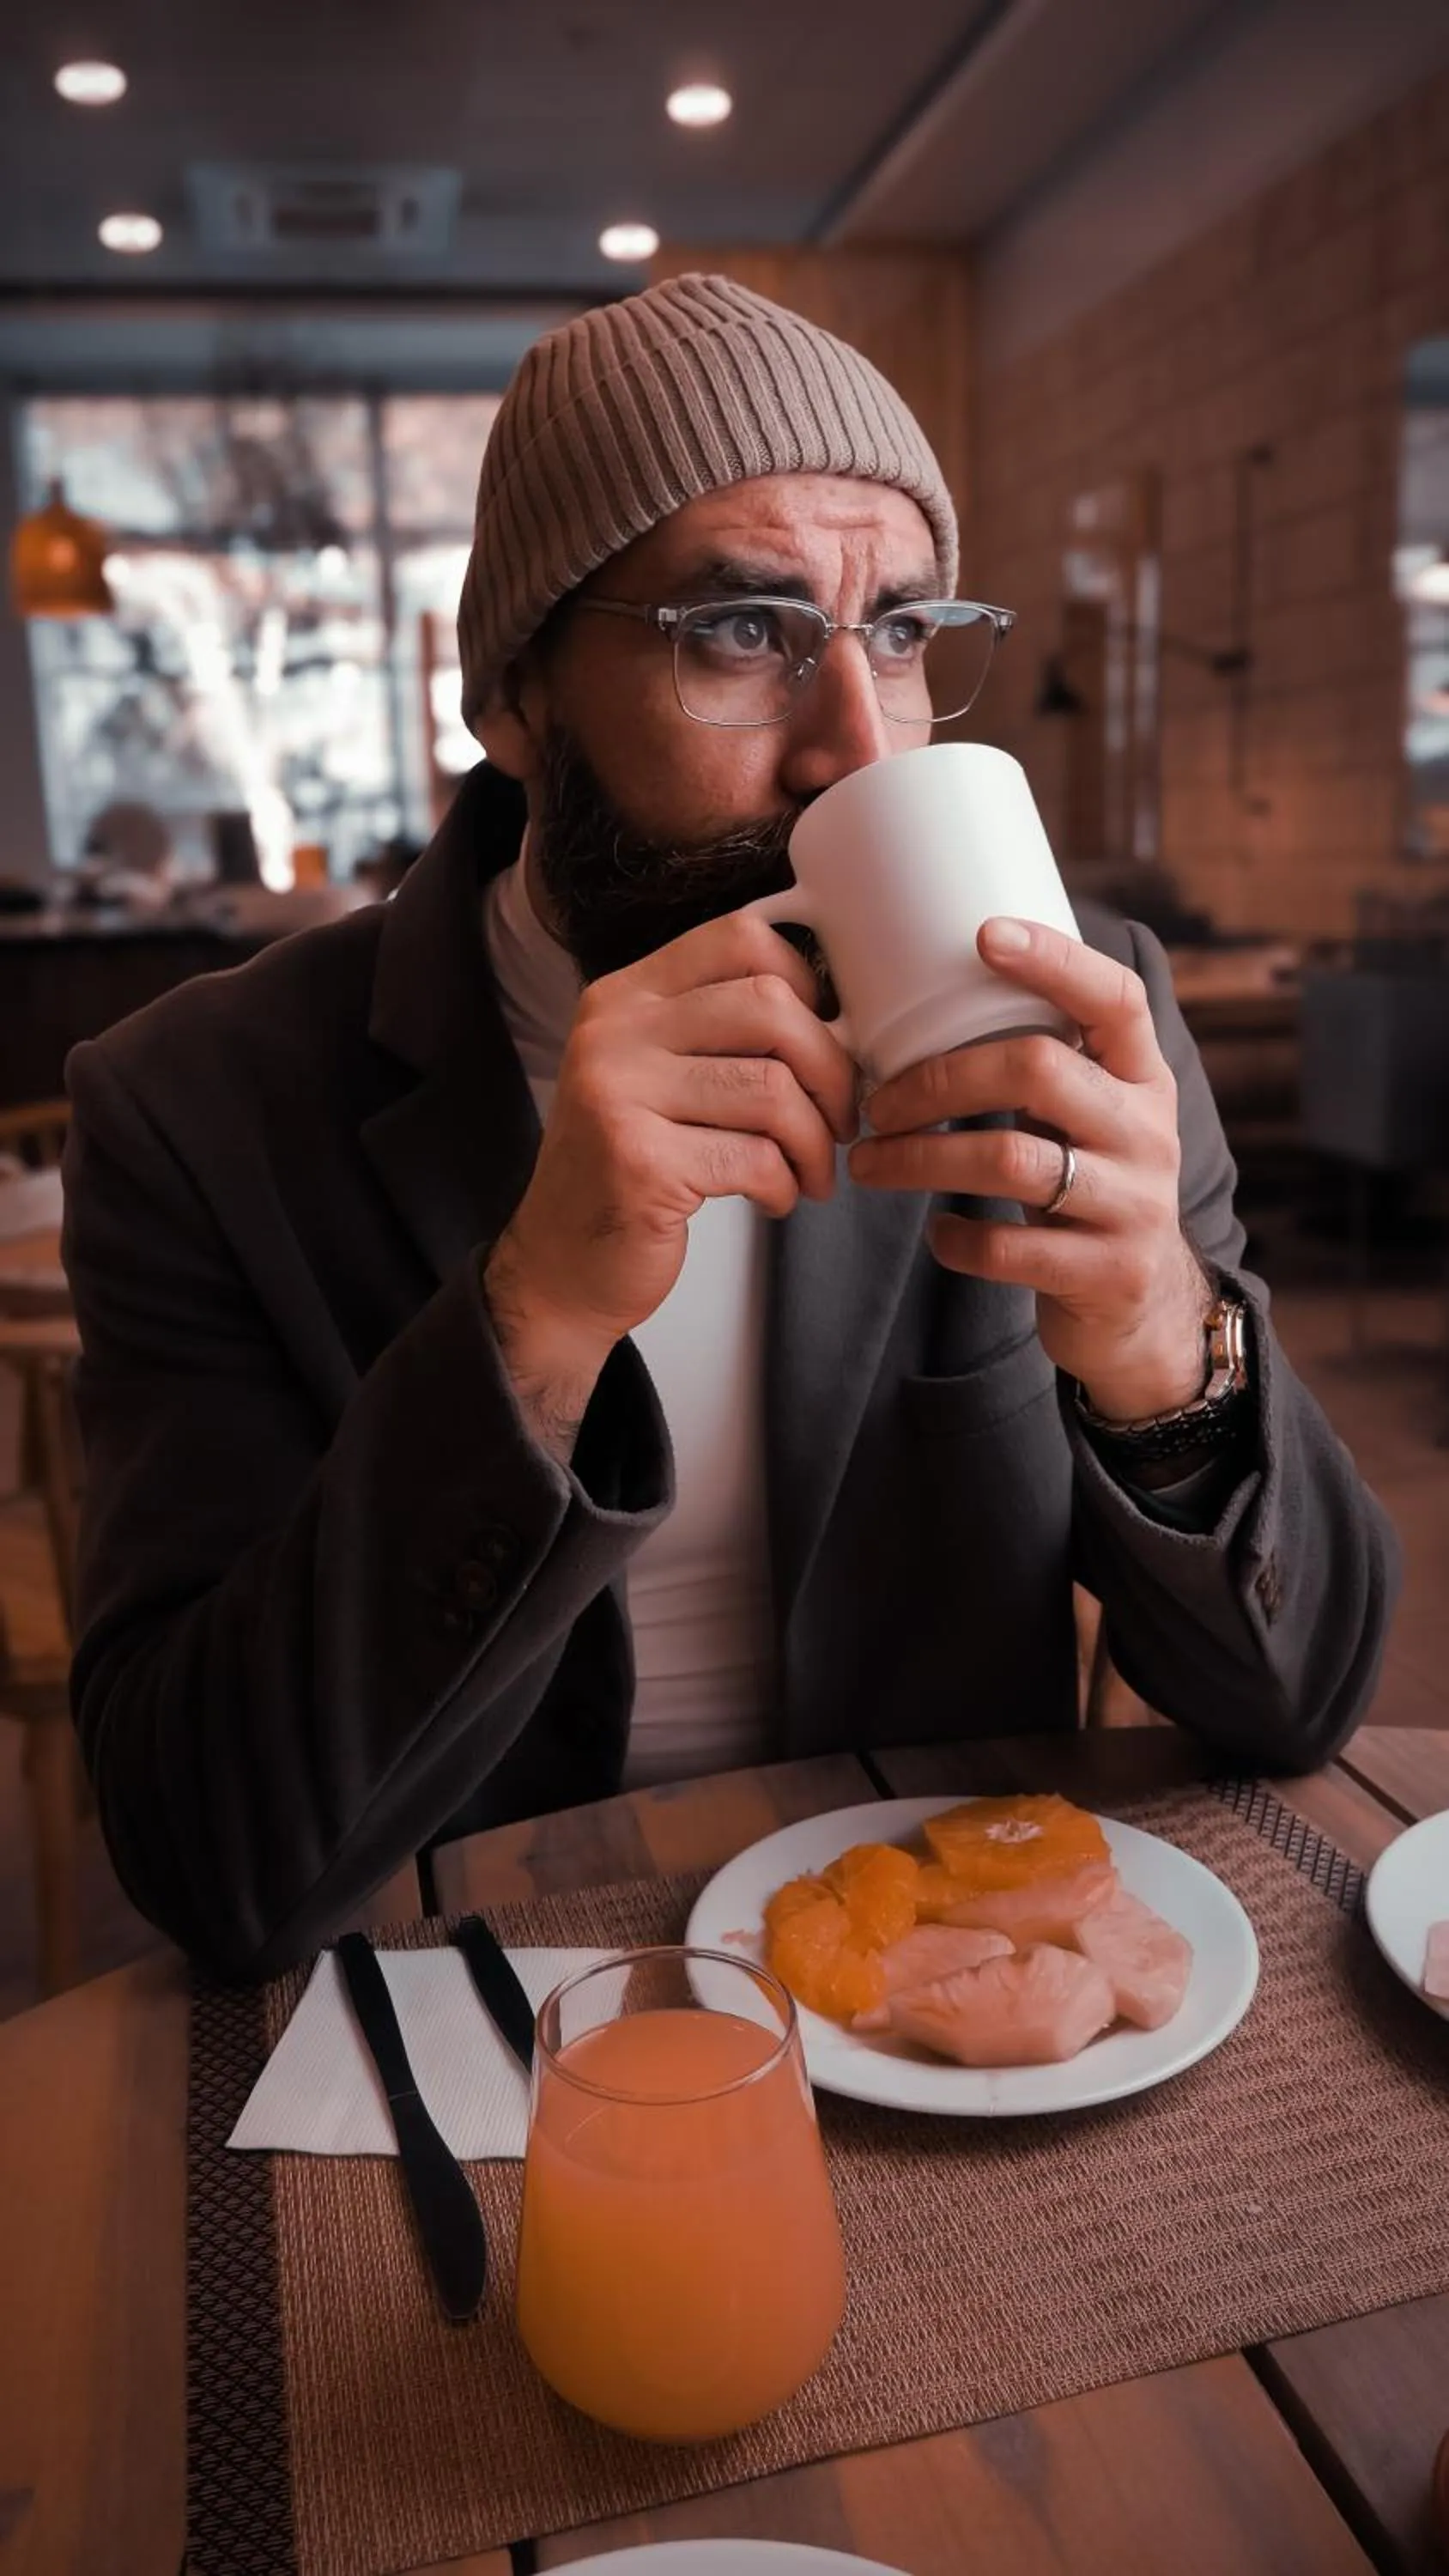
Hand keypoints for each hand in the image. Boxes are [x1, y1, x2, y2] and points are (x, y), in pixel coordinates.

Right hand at [486, 910, 857, 1376]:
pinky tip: (775, 1198)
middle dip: (831, 1068)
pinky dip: (786, 1184)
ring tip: (811, 1169)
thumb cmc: (627, 1167)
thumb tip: (836, 1017)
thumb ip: (719, 1031)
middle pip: (770, 1006)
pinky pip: (757, 1158)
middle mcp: (613, 1033)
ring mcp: (619, 1095)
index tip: (823, 1037)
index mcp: (624, 996)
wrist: (559, 1262)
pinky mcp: (640, 1164)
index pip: (740, 938)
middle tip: (838, 1118)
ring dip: (814, 1140)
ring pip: (773, 1089)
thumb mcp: (655, 1074)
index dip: (807, 984)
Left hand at [846, 916, 1212, 1420]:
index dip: (1055, 961)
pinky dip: (957, 1239)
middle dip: (939, 1080)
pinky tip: (938, 1233)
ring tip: (871, 1164)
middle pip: (1039, 1070)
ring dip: (921, 1159)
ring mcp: (1133, 1204)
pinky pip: (1008, 1247)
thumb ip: (1043, 1070)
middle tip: (876, 1103)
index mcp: (1141, 1079)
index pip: (1114, 999)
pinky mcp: (1106, 1272)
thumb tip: (923, 1005)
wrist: (1146, 1311)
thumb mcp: (1090, 1122)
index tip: (985, 933)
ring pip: (1011, 1159)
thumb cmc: (1090, 1192)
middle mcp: (1146, 1133)